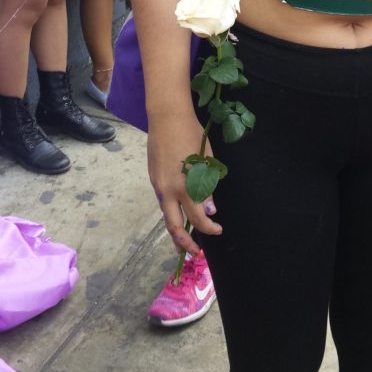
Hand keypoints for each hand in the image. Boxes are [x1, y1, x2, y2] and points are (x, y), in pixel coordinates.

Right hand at [148, 111, 222, 256]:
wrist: (167, 117)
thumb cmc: (192, 134)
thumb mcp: (206, 160)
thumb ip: (207, 186)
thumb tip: (210, 209)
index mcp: (185, 185)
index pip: (197, 217)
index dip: (209, 228)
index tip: (217, 230)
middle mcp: (168, 190)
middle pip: (174, 226)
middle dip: (185, 243)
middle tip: (195, 253)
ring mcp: (158, 184)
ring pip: (166, 214)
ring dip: (176, 229)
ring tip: (185, 240)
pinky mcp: (153, 178)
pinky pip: (162, 200)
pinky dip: (171, 210)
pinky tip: (179, 211)